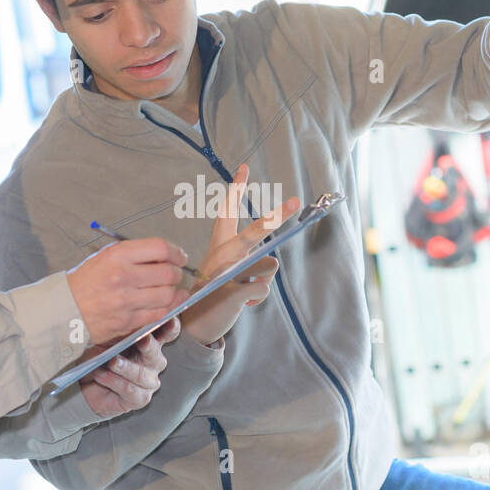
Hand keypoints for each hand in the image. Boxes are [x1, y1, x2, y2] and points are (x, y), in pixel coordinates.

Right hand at [66, 238, 190, 344]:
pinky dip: (171, 307)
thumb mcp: (104, 257)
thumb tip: (164, 255)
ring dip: (175, 291)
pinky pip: (160, 314)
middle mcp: (123, 277)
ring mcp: (126, 301)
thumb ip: (133, 254)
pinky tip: (173, 302)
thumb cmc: (84, 282)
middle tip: (176, 273)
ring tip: (173, 288)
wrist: (64, 310)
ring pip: (168, 294)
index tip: (179, 256)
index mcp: (117, 256)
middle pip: (168, 272)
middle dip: (177, 272)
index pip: (159, 248)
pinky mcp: (128, 322)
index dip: (176, 252)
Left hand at [80, 317, 181, 418]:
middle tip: (142, 340)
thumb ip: (122, 328)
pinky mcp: (140, 398)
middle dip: (149, 347)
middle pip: (156, 355)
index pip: (168, 333)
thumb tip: (124, 313)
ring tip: (110, 362)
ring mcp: (149, 382)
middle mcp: (154, 362)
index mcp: (151, 343)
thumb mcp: (108, 337)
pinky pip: (130, 390)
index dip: (171, 327)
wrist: (84, 384)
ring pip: (141, 375)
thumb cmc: (99, 355)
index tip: (169, 319)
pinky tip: (101, 375)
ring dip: (125, 367)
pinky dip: (114, 381)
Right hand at [181, 164, 301, 346]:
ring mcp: (227, 273)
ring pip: (269, 266)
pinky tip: (246, 301)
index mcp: (219, 246)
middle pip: (254, 232)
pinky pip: (263, 288)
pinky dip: (259, 296)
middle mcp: (223, 255)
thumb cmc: (213, 292)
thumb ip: (247, 261)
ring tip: (247, 289)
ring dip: (263, 278)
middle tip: (295, 201)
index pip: (227, 212)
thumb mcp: (226, 271)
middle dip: (276, 217)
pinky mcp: (232, 292)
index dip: (235, 190)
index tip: (244, 168)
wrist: (194, 321)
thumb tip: (272, 264)